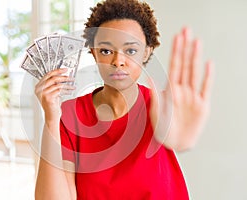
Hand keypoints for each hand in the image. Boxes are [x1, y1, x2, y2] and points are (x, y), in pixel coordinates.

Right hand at [35, 68, 74, 122]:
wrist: (51, 116)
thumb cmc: (52, 105)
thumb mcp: (52, 92)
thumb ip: (54, 84)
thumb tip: (63, 75)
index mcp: (38, 86)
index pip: (48, 75)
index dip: (57, 71)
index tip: (65, 70)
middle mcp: (39, 89)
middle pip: (53, 78)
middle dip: (64, 77)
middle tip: (71, 78)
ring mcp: (43, 93)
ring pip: (58, 84)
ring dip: (67, 85)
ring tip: (73, 86)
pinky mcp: (48, 98)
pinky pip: (60, 91)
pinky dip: (67, 90)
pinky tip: (70, 91)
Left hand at [149, 27, 213, 150]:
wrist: (174, 143)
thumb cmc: (162, 128)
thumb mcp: (155, 112)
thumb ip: (155, 95)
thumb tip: (149, 78)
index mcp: (170, 90)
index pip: (173, 66)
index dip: (175, 51)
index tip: (176, 37)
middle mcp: (182, 90)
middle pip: (184, 65)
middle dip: (185, 48)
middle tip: (187, 30)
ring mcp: (192, 96)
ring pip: (194, 73)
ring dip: (195, 57)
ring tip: (197, 42)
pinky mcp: (202, 106)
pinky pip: (205, 88)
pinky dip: (207, 77)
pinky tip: (208, 64)